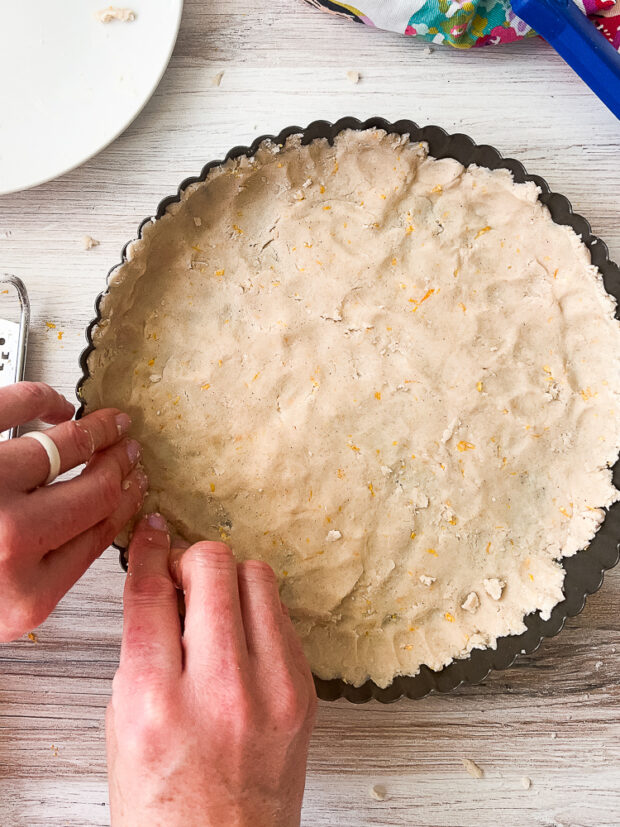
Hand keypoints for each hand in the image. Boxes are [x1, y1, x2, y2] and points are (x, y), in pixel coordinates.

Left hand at [0, 382, 146, 640]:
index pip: (100, 536)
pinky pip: (16, 405)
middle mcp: (12, 543)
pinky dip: (43, 398)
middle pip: (96, 492)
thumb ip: (47, 573)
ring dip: (99, 429)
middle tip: (131, 449)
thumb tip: (95, 523)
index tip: (136, 486)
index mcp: (27, 594)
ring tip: (111, 422)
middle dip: (123, 466)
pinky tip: (55, 405)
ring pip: (67, 446)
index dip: (126, 504)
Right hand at [107, 514, 316, 826]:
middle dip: (192, 559)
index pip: (152, 592)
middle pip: (214, 566)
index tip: (154, 532)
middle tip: (183, 579)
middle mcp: (220, 690)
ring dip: (230, 581)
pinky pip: (283, 616)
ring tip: (215, 609)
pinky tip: (243, 638)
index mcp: (157, 701)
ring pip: (258, 576)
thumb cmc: (166, 806)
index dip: (151, 550)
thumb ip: (141, 650)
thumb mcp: (124, 727)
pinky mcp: (305, 693)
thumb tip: (162, 584)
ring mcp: (273, 690)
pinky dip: (258, 613)